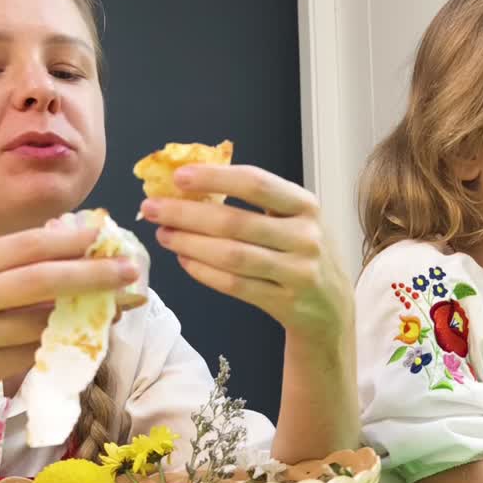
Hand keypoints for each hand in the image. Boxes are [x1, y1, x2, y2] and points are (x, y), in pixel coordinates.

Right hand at [0, 226, 138, 417]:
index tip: (105, 236)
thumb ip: (8, 268)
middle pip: (39, 279)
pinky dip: (63, 346)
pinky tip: (87, 339)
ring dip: (86, 317)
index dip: (69, 240)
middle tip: (129, 272)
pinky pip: (33, 355)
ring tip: (119, 308)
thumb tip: (75, 251)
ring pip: (41, 323)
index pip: (24, 245)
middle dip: (91, 274)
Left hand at [139, 164, 352, 338]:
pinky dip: (204, 272)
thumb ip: (253, 201)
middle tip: (152, 208)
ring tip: (164, 235)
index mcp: (306, 205)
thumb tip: (189, 184)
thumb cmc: (300, 251)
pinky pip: (235, 285)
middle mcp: (305, 236)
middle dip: (187, 213)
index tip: (178, 176)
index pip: (256, 183)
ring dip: (190, 244)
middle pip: (235, 222)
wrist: (330, 306)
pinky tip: (184, 260)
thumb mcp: (292, 218)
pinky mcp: (285, 303)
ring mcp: (297, 272)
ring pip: (231, 256)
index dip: (215, 178)